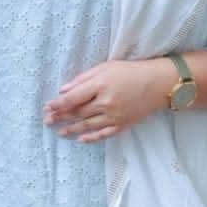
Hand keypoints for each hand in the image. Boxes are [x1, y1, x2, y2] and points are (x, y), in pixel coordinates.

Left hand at [44, 59, 169, 142]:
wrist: (158, 84)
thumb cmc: (130, 71)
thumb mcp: (105, 67)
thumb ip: (83, 79)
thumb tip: (63, 90)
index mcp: (100, 85)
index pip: (72, 98)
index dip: (57, 104)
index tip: (47, 107)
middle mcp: (105, 103)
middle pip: (77, 113)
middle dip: (61, 117)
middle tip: (48, 121)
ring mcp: (114, 116)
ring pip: (87, 125)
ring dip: (71, 130)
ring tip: (60, 132)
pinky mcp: (122, 124)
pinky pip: (103, 134)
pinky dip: (91, 138)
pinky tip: (81, 139)